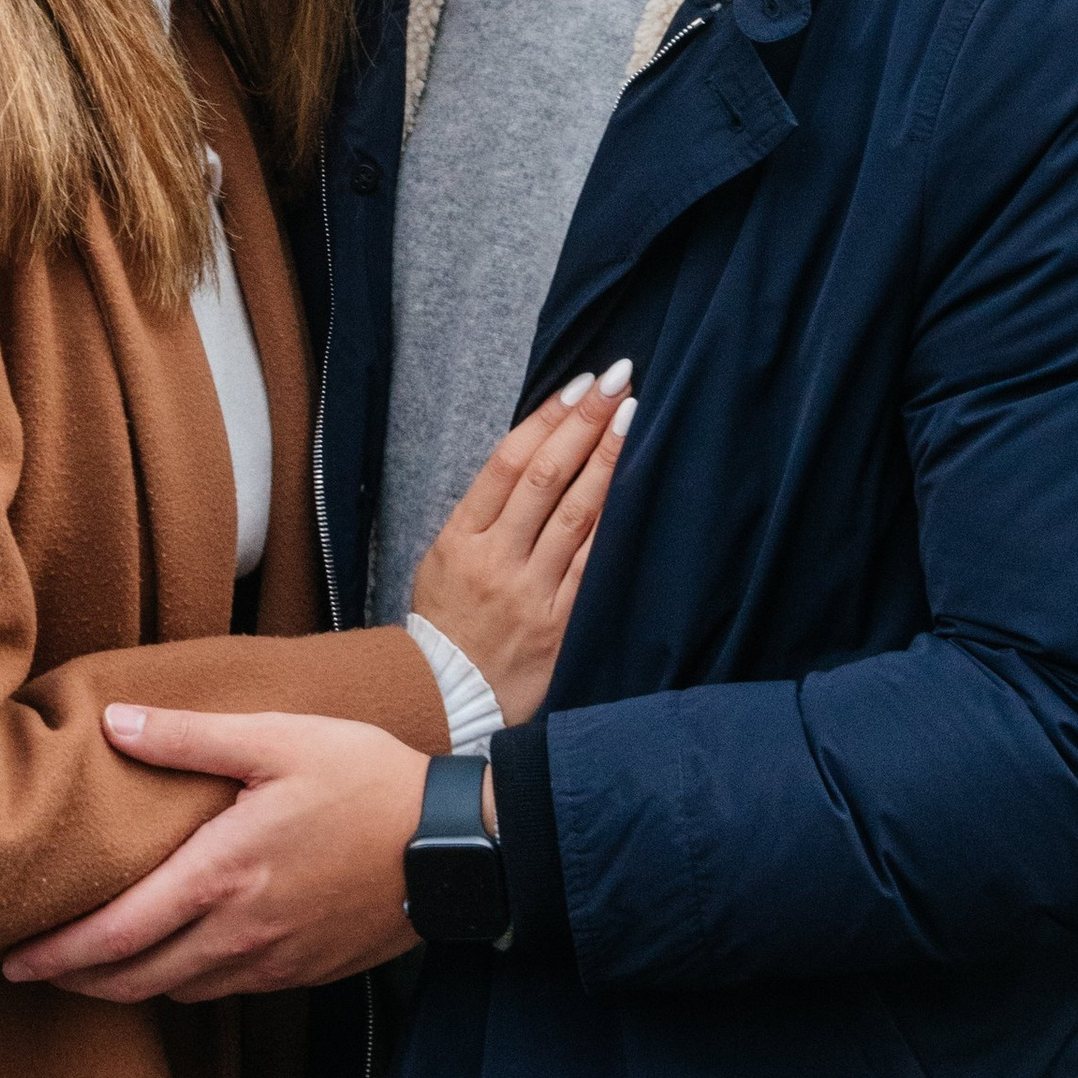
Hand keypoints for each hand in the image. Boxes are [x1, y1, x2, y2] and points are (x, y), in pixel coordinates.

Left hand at [0, 708, 426, 1001]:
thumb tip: (114, 724)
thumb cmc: (367, 781)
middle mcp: (238, 933)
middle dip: (78, 979)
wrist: (452, 847)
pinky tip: (174, 960)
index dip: (59, 953)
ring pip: (176, 991)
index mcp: (223, 874)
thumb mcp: (279, 739)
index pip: (118, 933)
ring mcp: (271, 962)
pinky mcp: (301, 973)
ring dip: (127, 985)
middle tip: (35, 969)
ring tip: (93, 966)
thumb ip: (191, 738)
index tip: (13, 960)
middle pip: (135, 979)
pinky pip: (222, 990)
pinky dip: (181, 983)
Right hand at [410, 362, 634, 722]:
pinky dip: (613, 523)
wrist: (445, 698)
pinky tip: (635, 487)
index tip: (580, 383)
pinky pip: (592, 566)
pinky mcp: (560, 626)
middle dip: (584, 422)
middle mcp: (496, 559)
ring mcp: (531, 593)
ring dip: (607, 460)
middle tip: (617, 379)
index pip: (509, 461)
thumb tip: (535, 452)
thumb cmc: (446, 619)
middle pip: (546, 477)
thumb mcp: (442, 556)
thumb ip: (484, 511)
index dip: (547, 417)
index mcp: (461, 537)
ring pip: (576, 515)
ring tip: (633, 415)